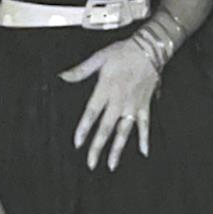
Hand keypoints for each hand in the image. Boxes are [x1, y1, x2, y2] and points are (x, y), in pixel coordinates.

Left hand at [63, 38, 157, 170]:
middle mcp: (118, 101)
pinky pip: (144, 124)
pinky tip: (143, 152)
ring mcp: (133, 105)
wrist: (149, 48)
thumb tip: (63, 76)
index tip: (77, 143)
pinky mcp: (144, 105)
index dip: (83, 129)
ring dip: (117, 149)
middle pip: (105, 128)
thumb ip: (81, 70)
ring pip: (124, 131)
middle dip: (97, 147)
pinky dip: (144, 138)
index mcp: (105, 90)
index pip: (91, 113)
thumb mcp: (99, 58)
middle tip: (90, 163)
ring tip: (111, 165)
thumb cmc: (123, 52)